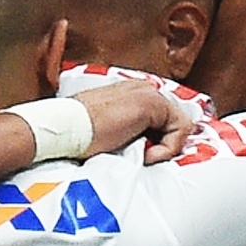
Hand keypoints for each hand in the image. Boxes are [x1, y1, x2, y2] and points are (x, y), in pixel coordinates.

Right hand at [73, 79, 193, 163]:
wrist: (65, 129)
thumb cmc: (77, 134)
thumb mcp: (108, 132)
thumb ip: (128, 133)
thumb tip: (144, 150)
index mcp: (130, 93)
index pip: (161, 118)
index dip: (161, 141)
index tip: (146, 157)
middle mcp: (142, 88)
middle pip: (172, 120)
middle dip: (164, 143)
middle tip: (145, 158)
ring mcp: (148, 92)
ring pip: (179, 125)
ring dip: (164, 148)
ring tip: (142, 156)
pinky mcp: (153, 103)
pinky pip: (179, 130)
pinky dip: (167, 149)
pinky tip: (145, 155)